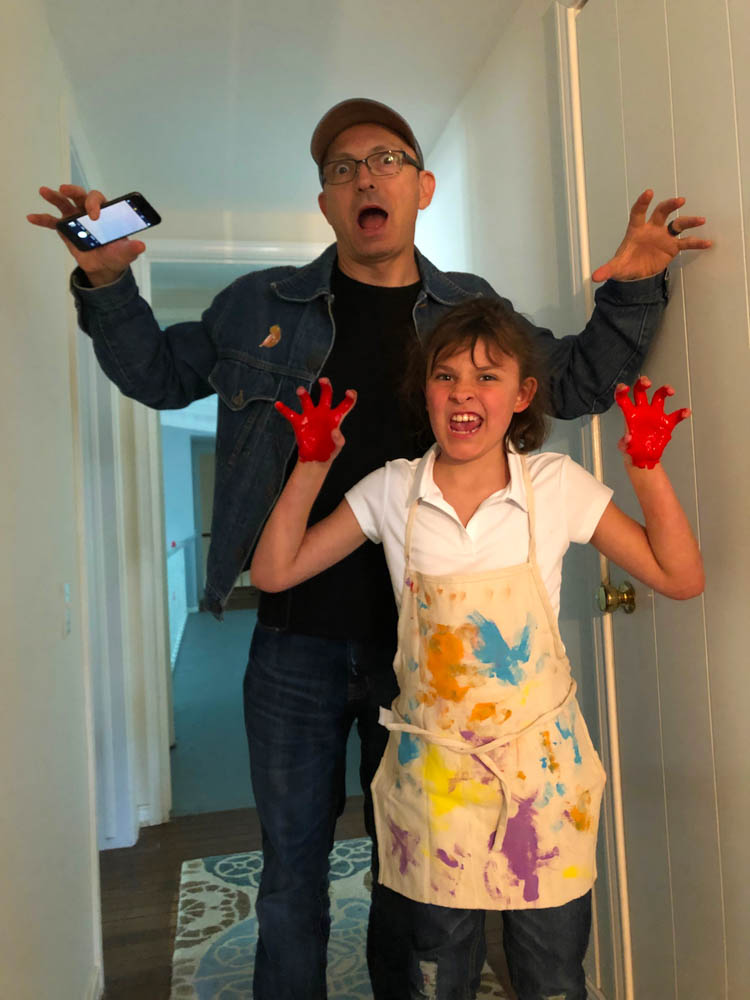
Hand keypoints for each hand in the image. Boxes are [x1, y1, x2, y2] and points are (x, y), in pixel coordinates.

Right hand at [26, 184, 145, 285]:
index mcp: (105, 211)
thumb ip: (131, 249)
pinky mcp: (64, 229)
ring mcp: (75, 218)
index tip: (94, 216)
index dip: (95, 203)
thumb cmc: (116, 254)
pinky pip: (51, 222)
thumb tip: (141, 246)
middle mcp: (88, 210)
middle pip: (80, 194)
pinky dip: (42, 219)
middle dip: (73, 190)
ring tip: (44, 191)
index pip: (98, 199)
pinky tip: (31, 217)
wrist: (104, 266)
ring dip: (54, 196)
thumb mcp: (125, 253)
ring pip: (63, 203)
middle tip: (65, 189)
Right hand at [275, 378, 355, 462]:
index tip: (349, 392)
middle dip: (325, 386)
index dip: (350, 397)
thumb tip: (335, 431)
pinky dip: (284, 409)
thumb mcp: (337, 447)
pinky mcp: (300, 423)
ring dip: (303, 394)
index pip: (345, 404)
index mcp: (335, 418)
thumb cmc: (328, 452)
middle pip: (326, 395)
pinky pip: (290, 414)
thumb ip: (338, 439)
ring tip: (300, 390)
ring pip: (307, 401)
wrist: (315, 461)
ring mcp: (311, 417)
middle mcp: (323, 414)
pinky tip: (278, 404)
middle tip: (323, 380)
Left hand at [592, 190, 710, 281]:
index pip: (638, 212)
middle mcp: (651, 229)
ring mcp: (663, 236)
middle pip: (661, 212)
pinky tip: (707, 243)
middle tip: (680, 200)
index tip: (648, 193)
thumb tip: (594, 277)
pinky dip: (696, 242)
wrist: (636, 274)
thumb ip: (606, 270)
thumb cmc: (625, 264)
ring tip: (700, 220)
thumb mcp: (616, 268)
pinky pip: (686, 242)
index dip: (642, 203)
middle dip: (670, 205)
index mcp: (636, 229)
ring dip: (688, 221)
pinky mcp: (672, 247)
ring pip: (677, 224)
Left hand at [615, 376, 689, 468]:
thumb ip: (624, 443)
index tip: (625, 387)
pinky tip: (685, 412)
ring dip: (665, 390)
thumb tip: (628, 438)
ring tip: (670, 391)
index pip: (623, 399)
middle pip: (640, 390)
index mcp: (630, 415)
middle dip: (643, 383)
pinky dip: (682, 413)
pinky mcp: (666, 423)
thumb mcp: (625, 447)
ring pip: (659, 396)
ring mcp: (655, 415)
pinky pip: (676, 415)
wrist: (644, 457)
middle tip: (647, 383)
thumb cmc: (632, 449)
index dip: (622, 391)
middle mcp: (642, 411)